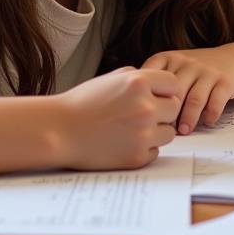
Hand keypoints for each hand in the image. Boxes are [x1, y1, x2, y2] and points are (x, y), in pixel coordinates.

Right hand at [53, 68, 180, 169]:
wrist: (59, 131)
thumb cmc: (82, 103)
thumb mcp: (111, 78)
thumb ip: (138, 77)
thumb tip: (160, 85)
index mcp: (138, 83)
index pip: (173, 84)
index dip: (164, 90)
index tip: (155, 95)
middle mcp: (145, 107)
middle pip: (174, 108)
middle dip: (162, 110)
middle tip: (143, 113)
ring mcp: (142, 134)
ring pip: (169, 132)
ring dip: (156, 131)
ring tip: (132, 128)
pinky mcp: (137, 157)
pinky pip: (155, 151)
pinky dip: (144, 149)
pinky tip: (124, 143)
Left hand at [142, 47, 233, 133]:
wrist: (232, 59)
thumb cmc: (195, 70)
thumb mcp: (173, 66)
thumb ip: (154, 81)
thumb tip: (133, 109)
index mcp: (169, 58)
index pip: (152, 76)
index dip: (147, 98)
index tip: (143, 117)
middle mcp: (187, 62)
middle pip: (174, 92)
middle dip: (168, 114)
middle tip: (162, 131)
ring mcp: (207, 71)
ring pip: (195, 99)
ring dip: (188, 118)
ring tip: (183, 131)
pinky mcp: (224, 81)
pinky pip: (216, 101)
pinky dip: (210, 115)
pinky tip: (207, 123)